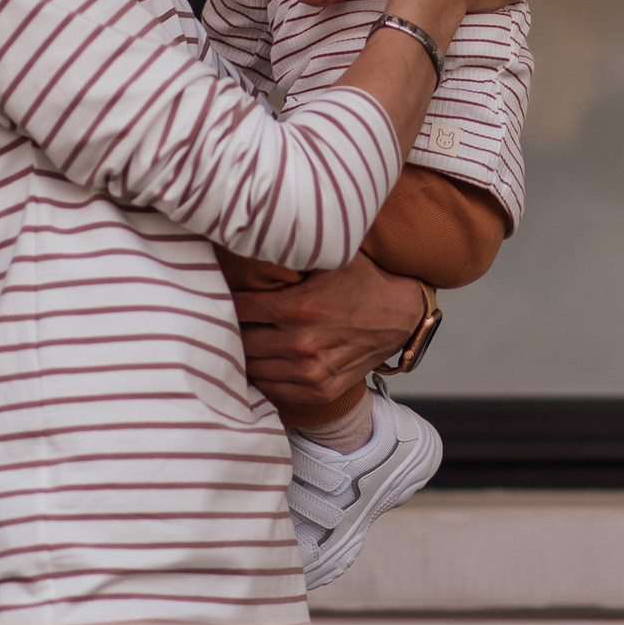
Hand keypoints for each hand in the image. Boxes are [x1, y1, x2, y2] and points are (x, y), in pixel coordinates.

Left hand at [230, 249, 425, 408]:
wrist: (400, 316)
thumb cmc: (362, 283)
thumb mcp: (331, 258)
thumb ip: (295, 250)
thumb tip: (258, 234)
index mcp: (299, 307)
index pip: (240, 309)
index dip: (229, 301)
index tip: (224, 296)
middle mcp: (302, 343)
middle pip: (242, 340)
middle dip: (235, 328)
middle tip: (229, 319)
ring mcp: (311, 372)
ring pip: (253, 368)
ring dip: (246, 354)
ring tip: (245, 339)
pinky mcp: (319, 390)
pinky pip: (273, 388)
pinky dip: (265, 375)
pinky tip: (266, 359)